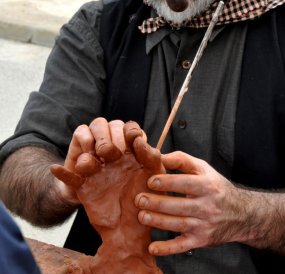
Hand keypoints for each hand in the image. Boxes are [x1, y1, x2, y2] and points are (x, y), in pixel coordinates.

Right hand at [51, 118, 163, 272]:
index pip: (124, 128)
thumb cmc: (147, 199)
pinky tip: (56, 168)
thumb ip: (151, 155)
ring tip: (90, 164)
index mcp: (130, 151)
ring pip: (85, 154)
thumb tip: (137, 138)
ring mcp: (96, 170)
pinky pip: (70, 177)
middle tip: (111, 153)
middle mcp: (112, 156)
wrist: (130, 230)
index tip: (131, 140)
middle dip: (105, 140)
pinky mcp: (84, 186)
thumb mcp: (155, 176)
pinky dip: (62, 173)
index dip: (126, 131)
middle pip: (102, 134)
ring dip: (87, 157)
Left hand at [135, 151, 243, 255]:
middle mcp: (207, 206)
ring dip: (159, 221)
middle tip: (139, 199)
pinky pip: (183, 246)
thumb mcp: (204, 169)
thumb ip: (182, 160)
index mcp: (208, 186)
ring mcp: (204, 225)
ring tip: (141, 216)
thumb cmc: (216, 187)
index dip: (168, 182)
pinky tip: (152, 248)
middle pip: (180, 205)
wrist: (241, 214)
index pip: (187, 183)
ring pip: (179, 224)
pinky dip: (167, 248)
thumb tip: (161, 156)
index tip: (150, 181)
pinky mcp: (200, 240)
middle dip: (158, 203)